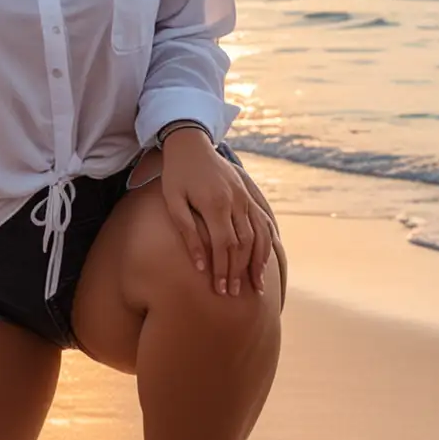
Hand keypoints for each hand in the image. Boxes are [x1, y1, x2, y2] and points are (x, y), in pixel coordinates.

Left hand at [158, 129, 274, 297]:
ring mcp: (245, 198)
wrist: (192, 144)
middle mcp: (235, 202)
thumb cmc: (177, 175)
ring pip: (258, 236)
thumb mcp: (173, 202)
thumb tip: (200, 266)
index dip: (223, 270)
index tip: (221, 290)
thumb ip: (187, 232)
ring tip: (255, 286)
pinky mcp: (249, 195)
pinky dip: (265, 244)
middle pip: (242, 245)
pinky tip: (263, 261)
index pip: (224, 245)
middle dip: (238, 272)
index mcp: (215, 204)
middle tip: (234, 295)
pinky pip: (263, 223)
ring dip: (257, 263)